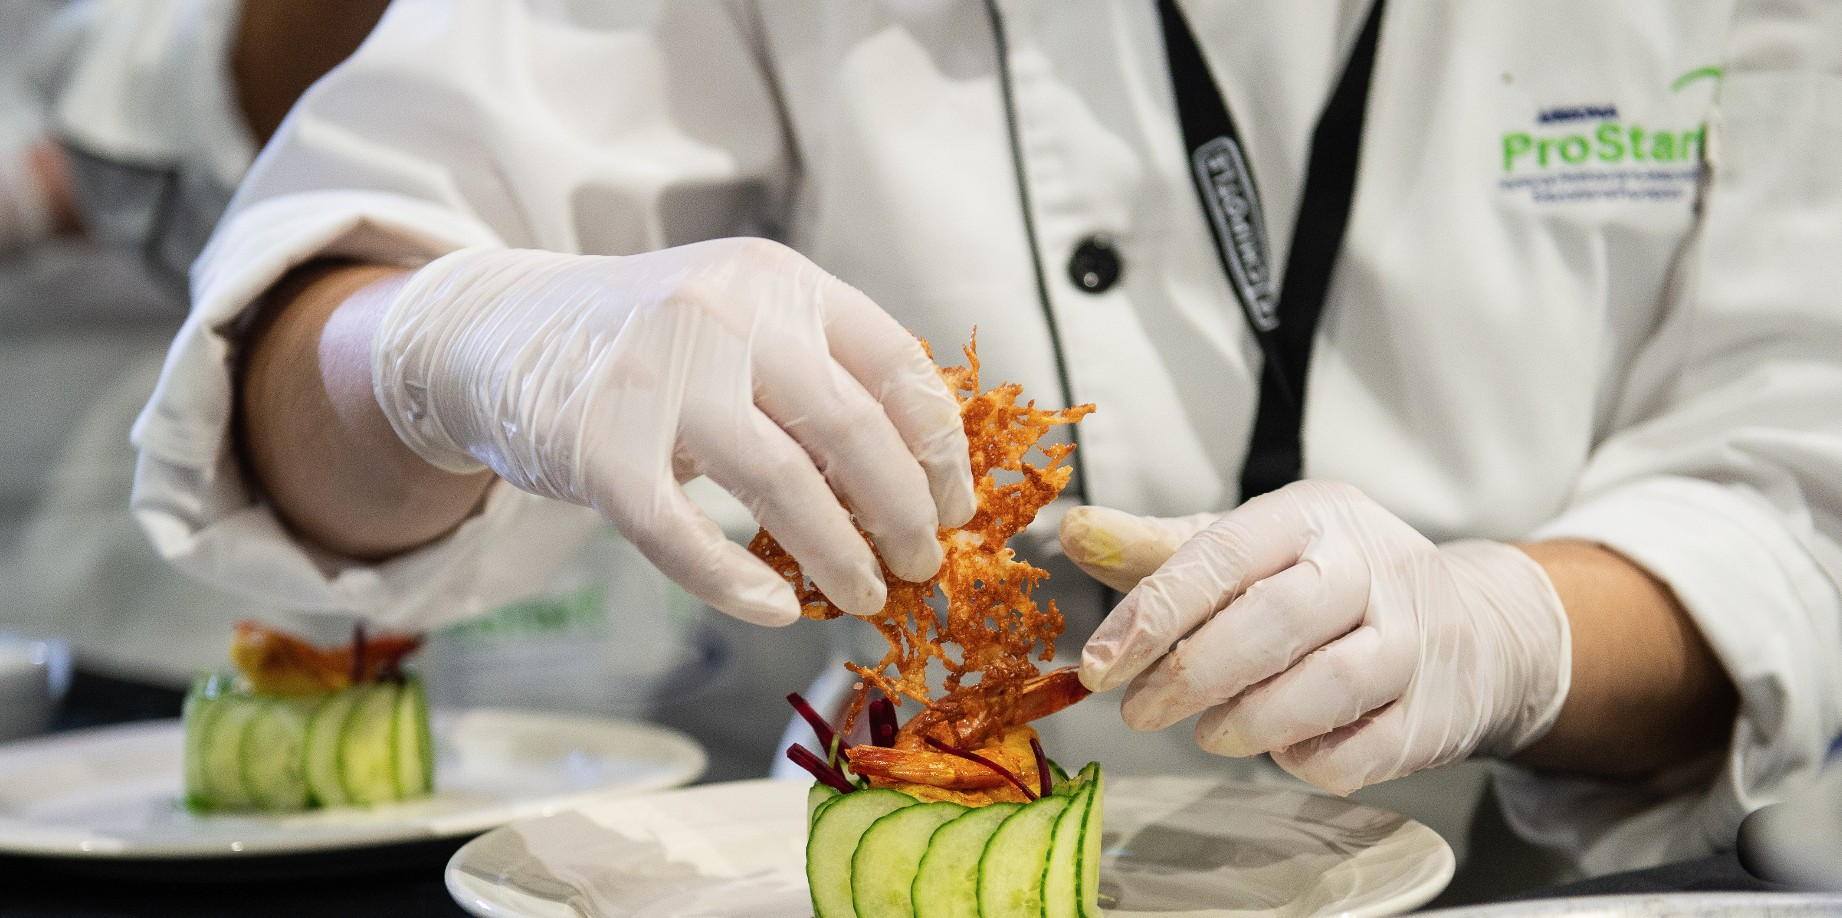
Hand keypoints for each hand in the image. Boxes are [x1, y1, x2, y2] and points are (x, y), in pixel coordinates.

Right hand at [371, 239, 975, 624]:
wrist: (502, 331)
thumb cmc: (652, 348)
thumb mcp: (745, 327)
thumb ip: (821, 380)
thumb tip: (920, 488)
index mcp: (782, 281)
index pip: (897, 366)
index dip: (941, 450)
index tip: (956, 511)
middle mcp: (725, 311)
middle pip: (853, 429)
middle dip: (904, 515)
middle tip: (921, 567)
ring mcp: (657, 373)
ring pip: (781, 484)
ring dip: (840, 557)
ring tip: (864, 598)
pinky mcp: (595, 443)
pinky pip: (682, 533)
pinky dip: (735, 584)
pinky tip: (774, 612)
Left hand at [1065, 481, 1570, 794]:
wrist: (1474, 626)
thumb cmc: (1328, 584)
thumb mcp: (1248, 548)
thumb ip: (1160, 550)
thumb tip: (1072, 531)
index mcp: (1311, 516)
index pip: (1223, 556)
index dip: (1153, 613)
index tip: (1097, 665)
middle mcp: (1370, 567)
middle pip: (1275, 620)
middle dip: (1193, 674)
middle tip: (1140, 711)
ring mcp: (1414, 639)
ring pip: (1325, 688)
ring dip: (1248, 723)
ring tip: (1209, 734)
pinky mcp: (1435, 711)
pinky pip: (1363, 750)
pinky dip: (1310, 760)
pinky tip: (1283, 751)